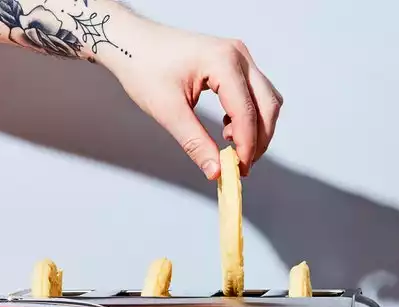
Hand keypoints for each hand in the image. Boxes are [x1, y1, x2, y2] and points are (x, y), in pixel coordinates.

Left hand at [101, 20, 282, 179]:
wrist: (131, 43)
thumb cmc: (143, 67)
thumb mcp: (168, 111)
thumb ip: (196, 143)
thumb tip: (217, 171)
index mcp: (222, 60)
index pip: (246, 111)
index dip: (247, 145)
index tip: (239, 170)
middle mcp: (238, 54)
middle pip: (267, 105)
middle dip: (259, 139)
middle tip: (241, 164)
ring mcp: (239, 56)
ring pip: (266, 99)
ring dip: (257, 126)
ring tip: (230, 143)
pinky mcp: (235, 62)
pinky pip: (256, 93)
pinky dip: (250, 114)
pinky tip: (228, 126)